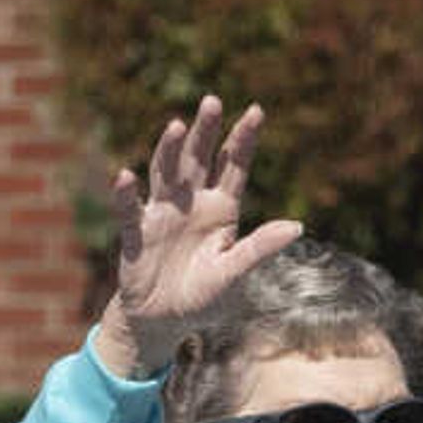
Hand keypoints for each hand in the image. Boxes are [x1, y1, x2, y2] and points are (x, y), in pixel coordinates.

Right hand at [92, 98, 301, 379]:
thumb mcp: (234, 273)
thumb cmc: (202, 296)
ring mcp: (162, 215)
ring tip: (177, 125)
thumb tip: (296, 227)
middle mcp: (191, 203)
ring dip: (169, 151)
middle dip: (206, 131)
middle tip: (213, 101)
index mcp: (221, 208)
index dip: (243, 139)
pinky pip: (130, 211)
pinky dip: (126, 195)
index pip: (233, 166)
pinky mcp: (136, 234)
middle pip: (199, 159)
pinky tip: (125, 176)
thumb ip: (259, 249)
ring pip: (166, 174)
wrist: (163, 321)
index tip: (256, 111)